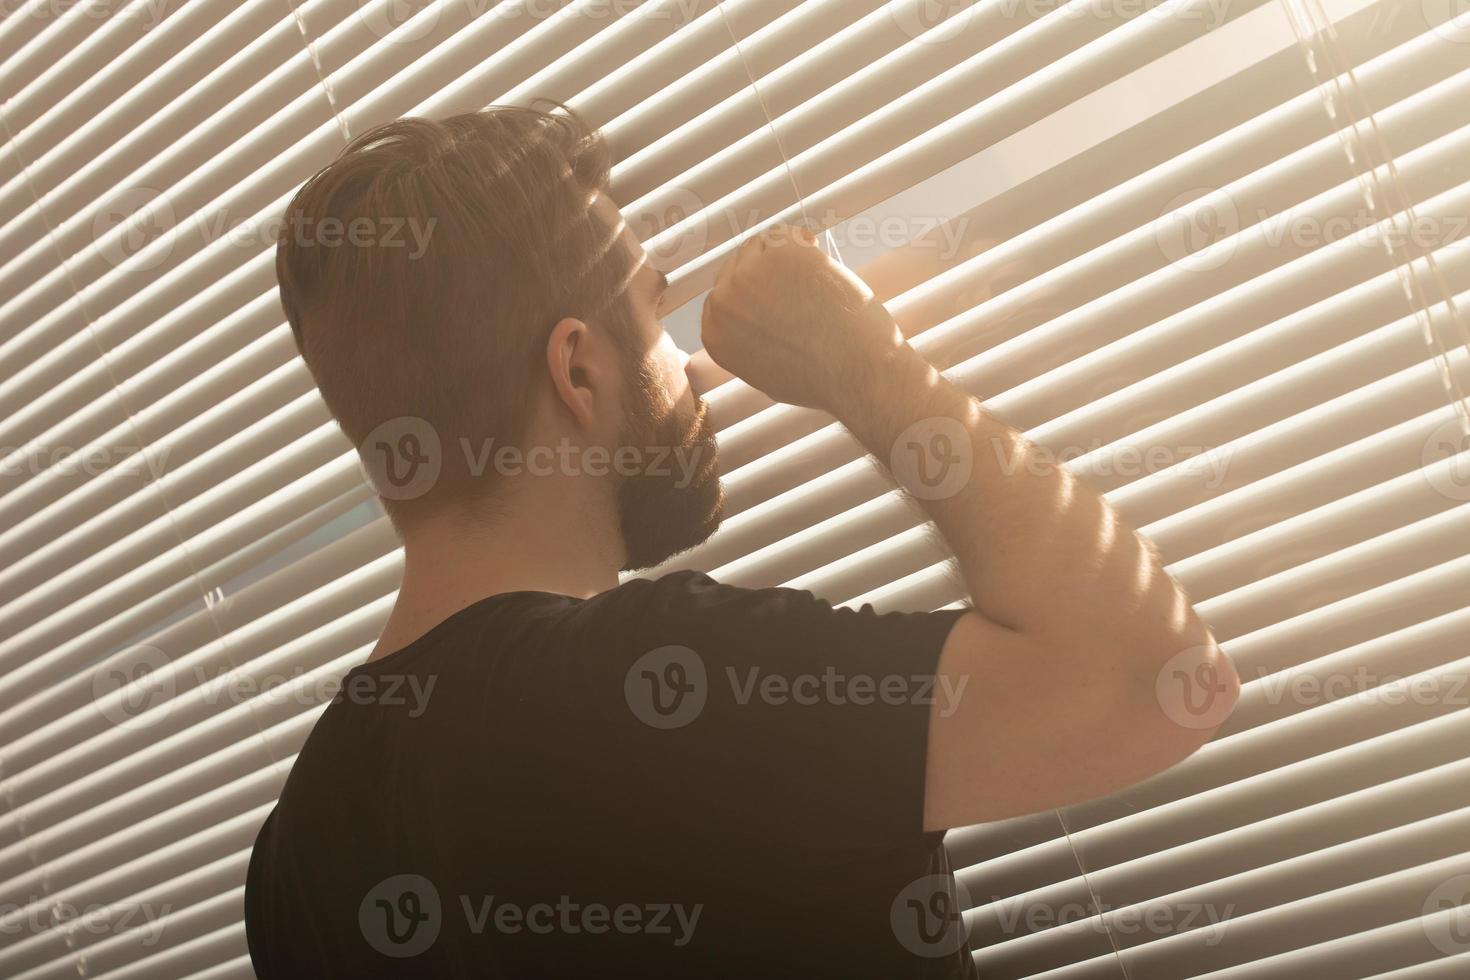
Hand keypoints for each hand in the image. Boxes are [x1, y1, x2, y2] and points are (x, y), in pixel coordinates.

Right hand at [700, 224, 906, 413]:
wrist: (854, 370)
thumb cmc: (822, 377)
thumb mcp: (765, 372)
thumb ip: (747, 342)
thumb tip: (753, 316)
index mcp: (715, 335)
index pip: (721, 296)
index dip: (749, 291)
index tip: (772, 291)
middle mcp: (724, 303)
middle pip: (737, 265)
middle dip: (766, 272)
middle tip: (798, 284)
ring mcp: (749, 274)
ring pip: (760, 245)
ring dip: (785, 255)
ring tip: (814, 279)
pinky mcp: (780, 254)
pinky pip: (784, 233)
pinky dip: (803, 242)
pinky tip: (821, 262)